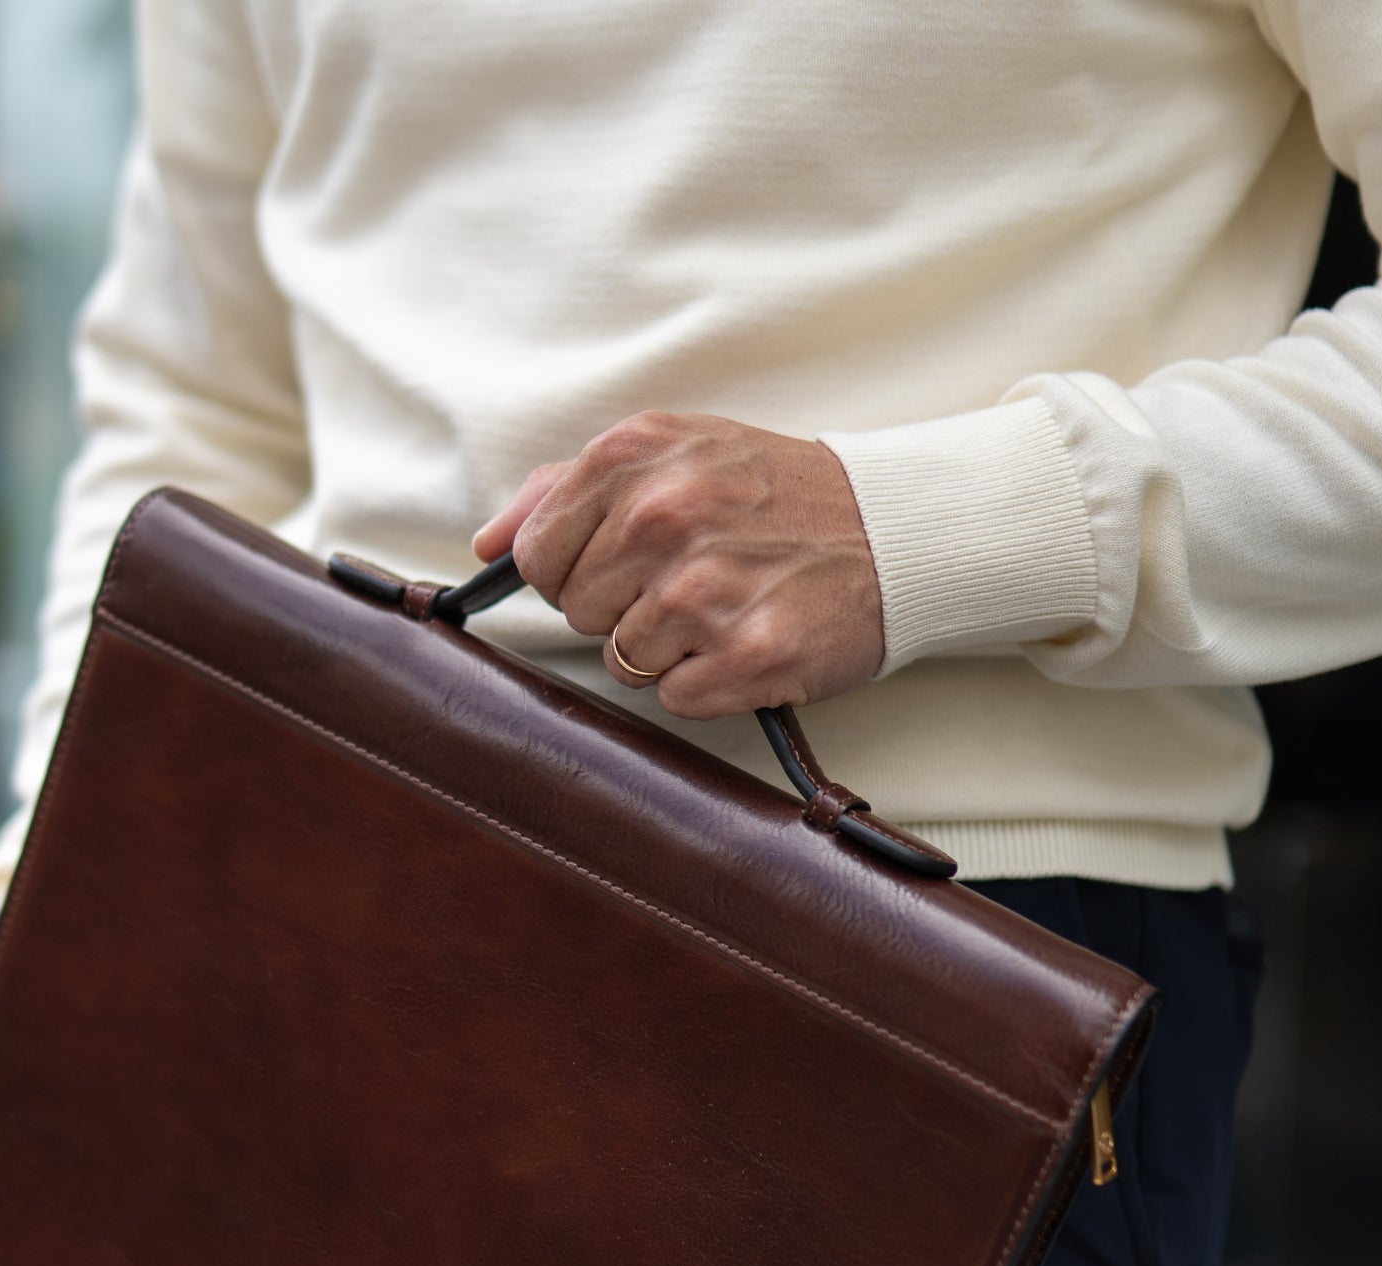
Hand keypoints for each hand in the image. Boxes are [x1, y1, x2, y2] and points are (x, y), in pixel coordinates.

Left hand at [472, 411, 883, 718]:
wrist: (892, 529)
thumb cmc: (776, 495)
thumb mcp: (672, 453)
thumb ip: (566, 490)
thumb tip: (489, 542)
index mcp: (633, 459)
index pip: (536, 555)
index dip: (576, 570)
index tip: (625, 561)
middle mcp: (663, 518)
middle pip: (578, 611)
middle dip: (625, 606)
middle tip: (692, 578)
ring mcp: (702, 591)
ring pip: (624, 660)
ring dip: (670, 647)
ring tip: (726, 605)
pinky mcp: (744, 656)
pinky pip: (674, 697)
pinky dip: (708, 681)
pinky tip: (746, 638)